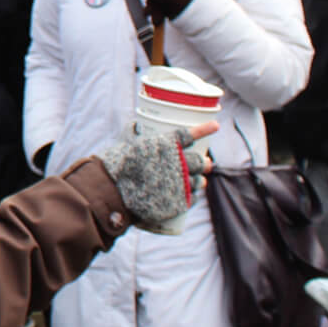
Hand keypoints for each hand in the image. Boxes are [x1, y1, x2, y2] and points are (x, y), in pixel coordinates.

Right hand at [98, 122, 217, 233]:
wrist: (112, 192)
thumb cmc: (116, 164)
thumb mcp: (125, 143)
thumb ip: (134, 134)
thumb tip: (135, 124)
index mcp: (167, 145)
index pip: (191, 134)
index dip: (205, 129)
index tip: (215, 126)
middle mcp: (177, 163)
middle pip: (200, 161)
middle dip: (205, 162)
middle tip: (205, 162)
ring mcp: (179, 184)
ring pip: (198, 181)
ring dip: (200, 179)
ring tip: (199, 180)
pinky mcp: (178, 202)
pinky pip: (192, 198)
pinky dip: (193, 195)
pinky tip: (192, 194)